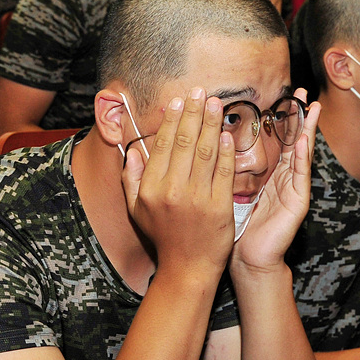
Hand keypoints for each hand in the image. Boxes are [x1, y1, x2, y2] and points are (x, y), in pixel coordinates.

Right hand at [121, 88, 235, 277]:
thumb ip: (131, 179)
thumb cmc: (162, 236)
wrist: (187, 267)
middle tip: (201, 92)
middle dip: (194, 113)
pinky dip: (226, 151)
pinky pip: (223, 172)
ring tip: (217, 103)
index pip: (164, 145)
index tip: (179, 101)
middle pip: (186, 142)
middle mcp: (173, 190)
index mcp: (152, 188)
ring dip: (212, 124)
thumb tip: (132, 151)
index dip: (173, 119)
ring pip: (206, 151)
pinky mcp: (220, 206)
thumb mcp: (136, 210)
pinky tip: (228, 134)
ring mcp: (197, 198)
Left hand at [231, 89, 319, 272]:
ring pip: (302, 154)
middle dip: (298, 117)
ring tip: (312, 109)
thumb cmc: (236, 226)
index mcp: (268, 174)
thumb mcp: (230, 190)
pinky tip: (305, 142)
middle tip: (303, 93)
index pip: (275, 140)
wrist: (248, 258)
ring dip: (307, 131)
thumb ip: (226, 168)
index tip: (279, 95)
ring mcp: (293, 190)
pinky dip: (304, 158)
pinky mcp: (297, 203)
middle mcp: (283, 179)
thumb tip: (211, 141)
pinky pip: (301, 177)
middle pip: (293, 141)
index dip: (279, 118)